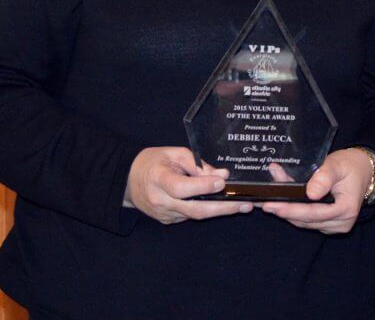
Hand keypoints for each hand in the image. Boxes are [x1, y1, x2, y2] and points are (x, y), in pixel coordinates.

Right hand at [124, 146, 250, 224]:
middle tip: (245, 205)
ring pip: (195, 215)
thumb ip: (198, 165)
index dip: (203, 187)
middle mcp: (160, 200)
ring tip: (242, 205)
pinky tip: (222, 205)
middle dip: (223, 208)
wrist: (129, 180)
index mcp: (158, 179)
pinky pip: (190, 216)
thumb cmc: (154, 162)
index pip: (182, 188)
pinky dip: (207, 210)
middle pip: (194, 209)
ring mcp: (164, 214)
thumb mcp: (175, 153)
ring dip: (220, 211)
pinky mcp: (168, 221)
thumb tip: (222, 175)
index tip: (223, 182)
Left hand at [258, 148, 371, 233]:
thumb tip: (310, 193)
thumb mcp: (338, 164)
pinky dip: (295, 211)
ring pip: (305, 222)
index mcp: (346, 209)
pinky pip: (308, 220)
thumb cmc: (350, 166)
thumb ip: (324, 176)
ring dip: (287, 211)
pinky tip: (283, 201)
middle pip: (307, 220)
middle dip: (285, 211)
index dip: (293, 210)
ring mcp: (335, 226)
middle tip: (265, 203)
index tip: (274, 206)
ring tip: (271, 199)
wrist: (363, 171)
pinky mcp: (328, 225)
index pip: (314, 213)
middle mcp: (341, 223)